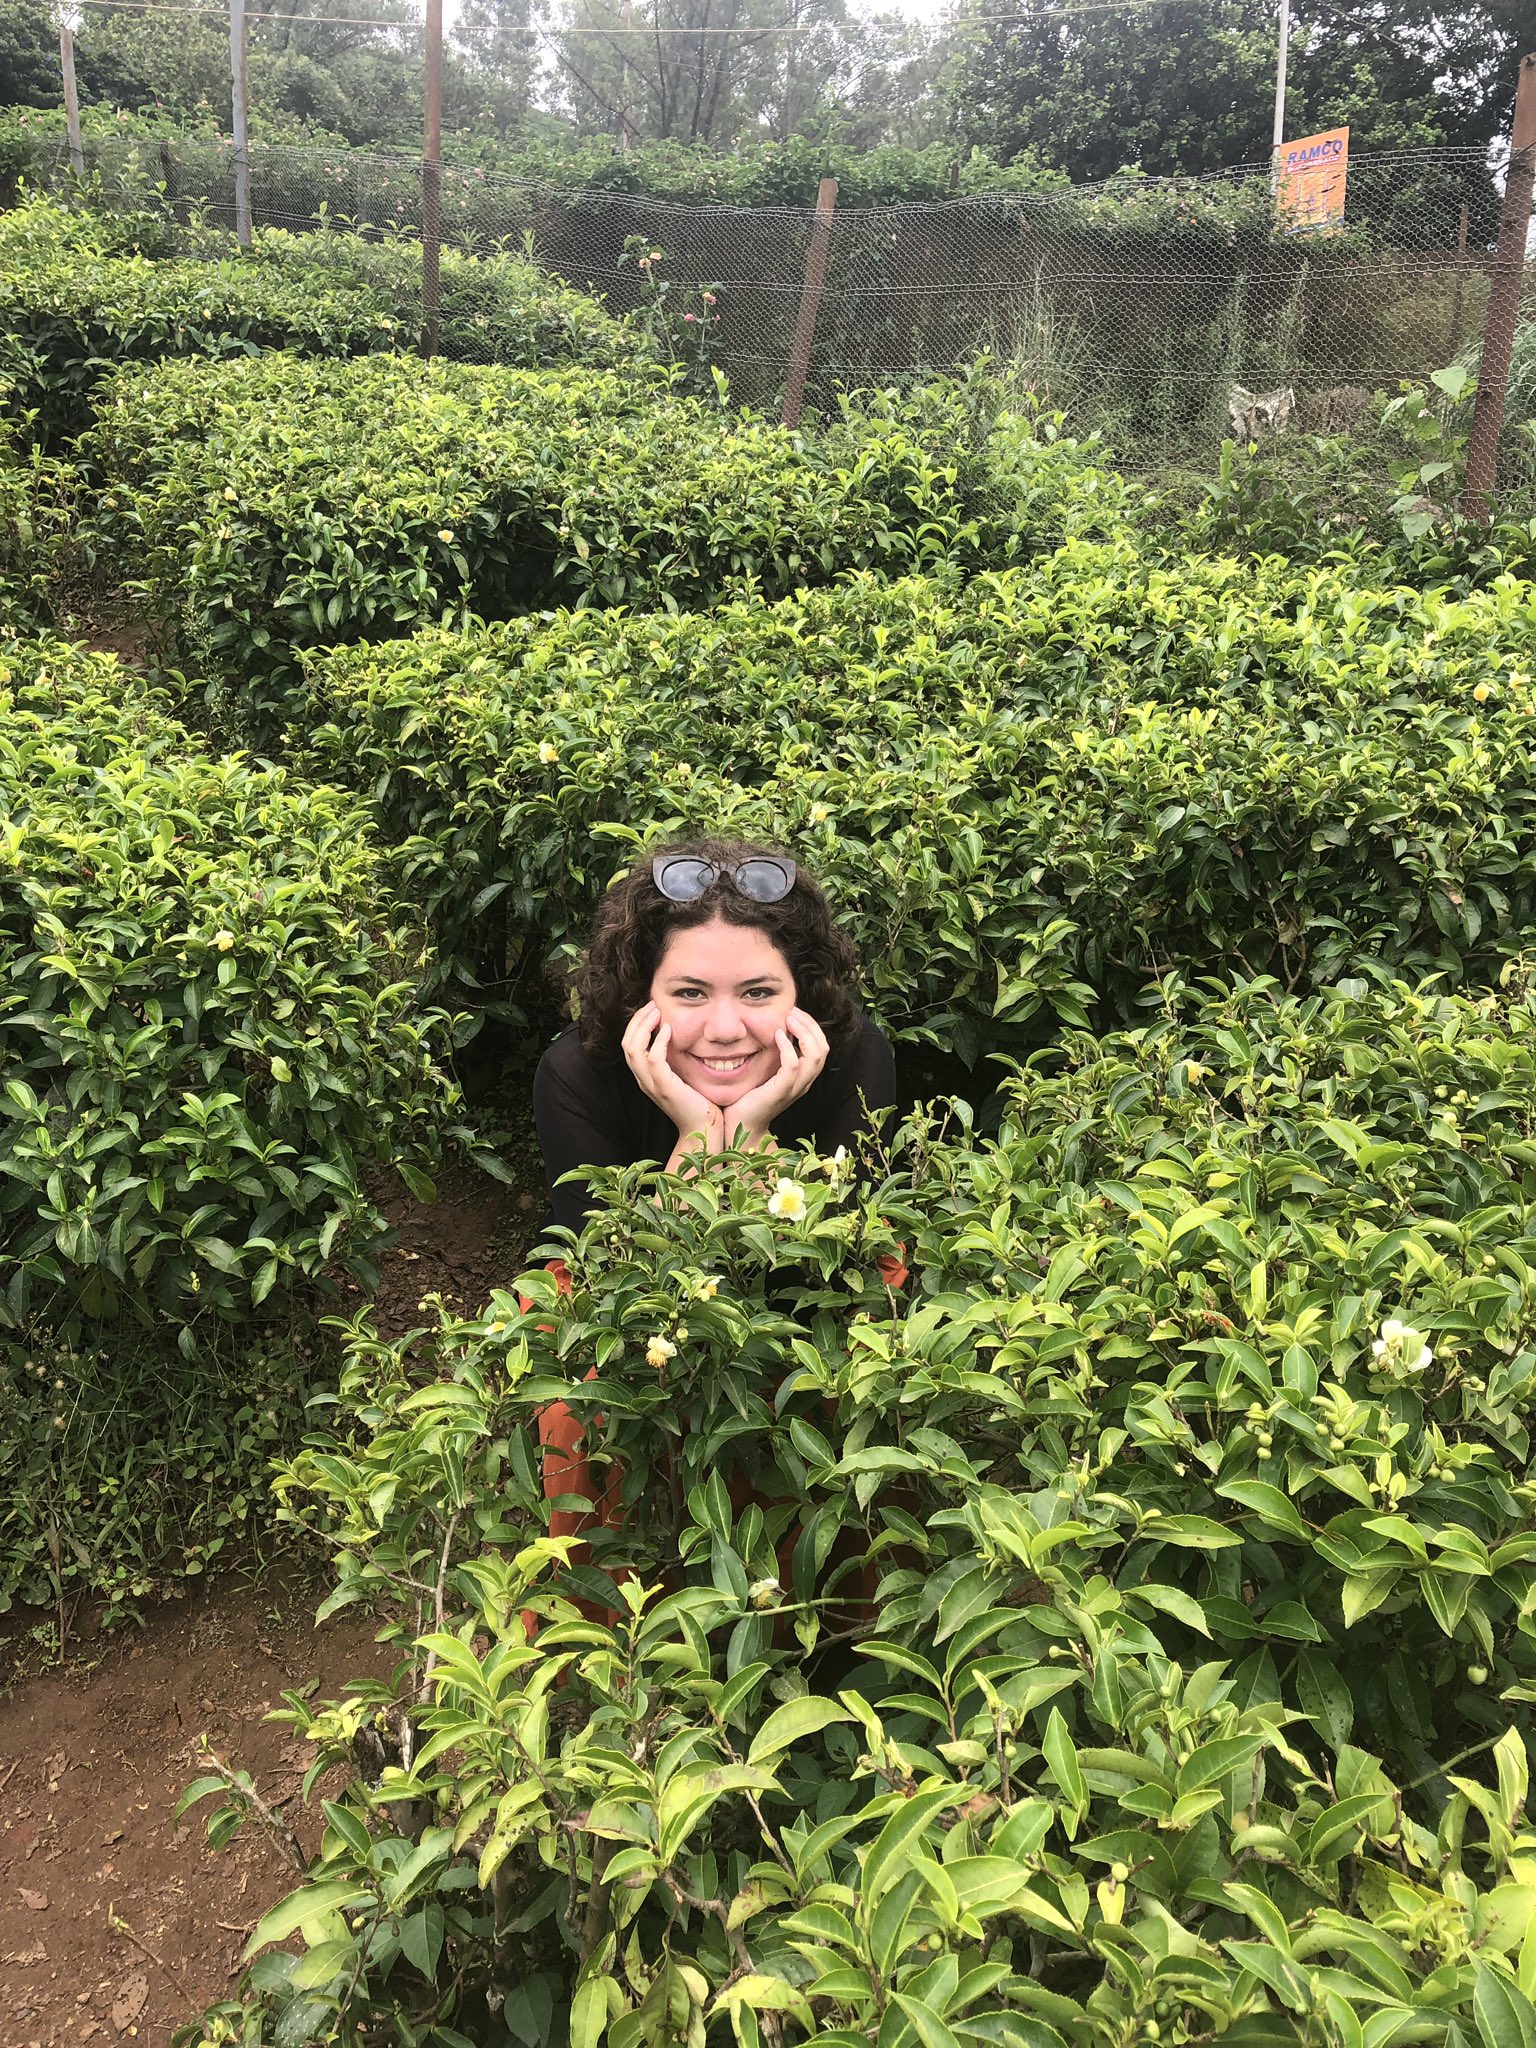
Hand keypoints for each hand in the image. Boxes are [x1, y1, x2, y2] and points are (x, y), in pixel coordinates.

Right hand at [622, 1002, 723, 1147]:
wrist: (704, 1128)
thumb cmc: (699, 1102)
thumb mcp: (682, 1075)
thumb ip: (676, 1058)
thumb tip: (679, 1035)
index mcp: (645, 1077)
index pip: (629, 1045)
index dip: (636, 1024)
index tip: (651, 1008)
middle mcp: (643, 1080)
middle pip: (626, 1044)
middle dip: (637, 1020)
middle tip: (652, 1004)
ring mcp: (652, 1085)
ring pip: (633, 1049)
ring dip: (644, 1026)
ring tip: (657, 1012)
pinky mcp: (665, 1088)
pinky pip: (653, 1060)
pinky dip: (658, 1041)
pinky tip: (669, 1030)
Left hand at [726, 1007, 828, 1145]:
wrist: (741, 1123)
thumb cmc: (750, 1095)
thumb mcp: (768, 1070)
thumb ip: (776, 1053)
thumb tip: (776, 1027)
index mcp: (804, 1076)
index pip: (821, 1047)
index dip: (812, 1026)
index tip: (795, 1011)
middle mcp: (804, 1082)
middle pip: (823, 1049)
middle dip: (810, 1025)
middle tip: (792, 1011)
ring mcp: (794, 1088)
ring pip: (815, 1056)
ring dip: (803, 1033)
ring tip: (788, 1019)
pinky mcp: (780, 1092)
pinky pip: (793, 1066)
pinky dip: (788, 1047)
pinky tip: (776, 1035)